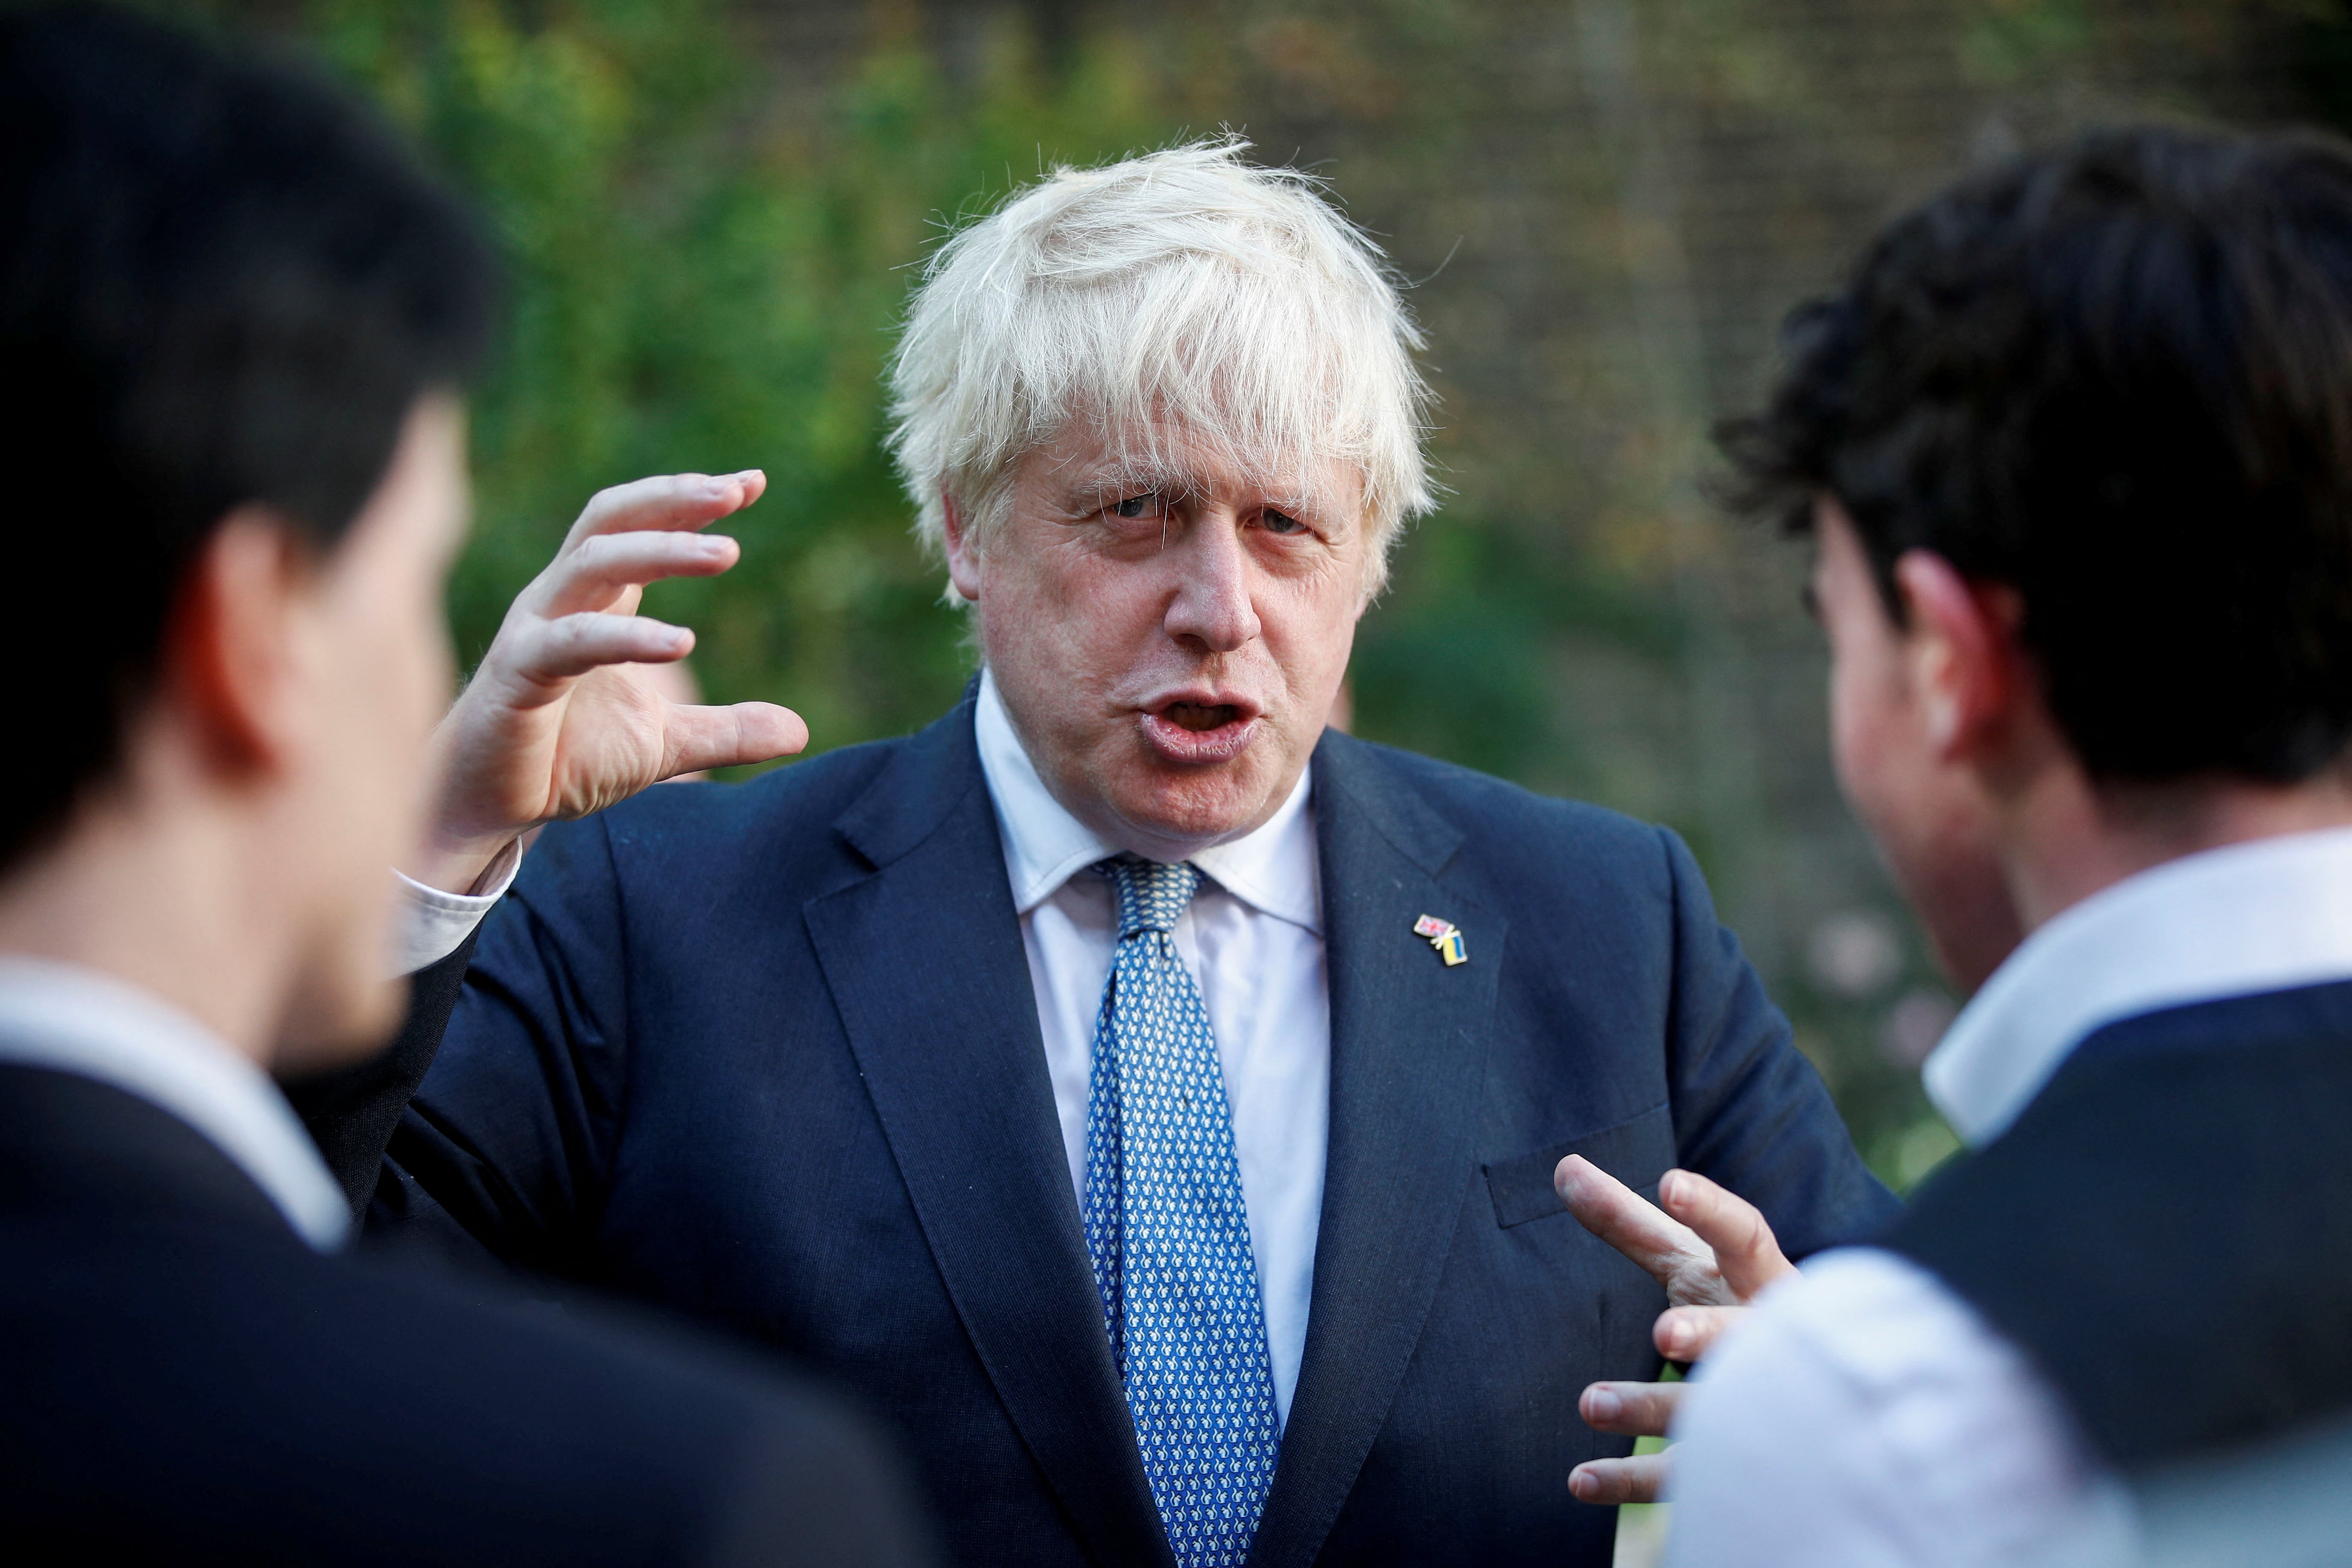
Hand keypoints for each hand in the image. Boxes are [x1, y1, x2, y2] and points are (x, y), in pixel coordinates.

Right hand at [408, 472, 808, 892]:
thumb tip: (800, 731)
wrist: (492, 808)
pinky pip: (572, 641)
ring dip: (660, 550)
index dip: (690, 501)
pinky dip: (626, 636)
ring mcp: (534, 632)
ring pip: (591, 563)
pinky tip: (680, 642)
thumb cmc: (566, 760)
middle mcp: (561, 602)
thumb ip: (728, 730)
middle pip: (612, 522)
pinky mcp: (517, 675)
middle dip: (672, 500)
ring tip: (725, 553)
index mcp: (595, 603)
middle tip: (733, 493)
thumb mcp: (665, 745)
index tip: (750, 484)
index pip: (641, 528)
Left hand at [1554, 1156, 1794, 1505]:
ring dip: (1652, 1407)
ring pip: (1712, 1410)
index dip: (1711, 1210)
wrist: (1816, 1399)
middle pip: (1745, 1336)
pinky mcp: (1733, 1462)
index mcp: (1760, 1280)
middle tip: (1665, 1332)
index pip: (1745, 1237)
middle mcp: (1768, 1342)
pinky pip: (1682, 1476)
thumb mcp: (1689, 1260)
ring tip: (1590, 1402)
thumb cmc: (1734, 1306)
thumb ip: (1630, 1221)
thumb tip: (1564, 1167)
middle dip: (1710, 1332)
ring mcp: (1758, 1406)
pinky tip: (1578, 1480)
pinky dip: (1629, 1479)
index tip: (1670, 1184)